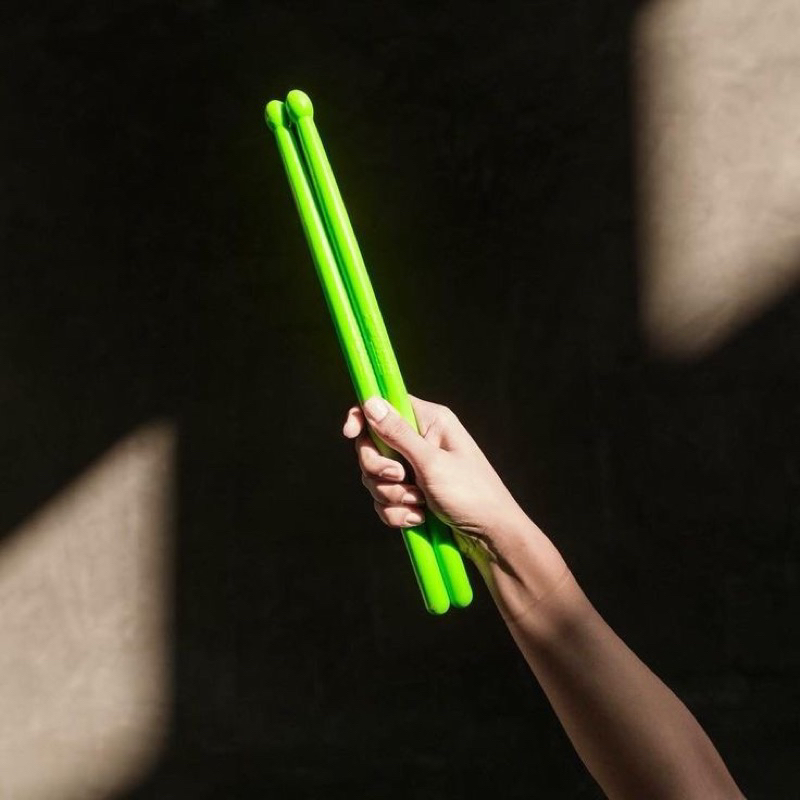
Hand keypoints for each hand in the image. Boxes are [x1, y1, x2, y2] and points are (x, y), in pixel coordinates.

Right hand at [342, 394, 527, 563]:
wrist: (490, 537)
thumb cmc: (472, 495)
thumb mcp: (432, 463)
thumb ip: (398, 434)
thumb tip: (371, 402)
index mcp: (430, 422)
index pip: (385, 405)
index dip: (363, 417)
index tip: (350, 434)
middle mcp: (420, 441)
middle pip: (371, 445)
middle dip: (380, 469)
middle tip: (401, 479)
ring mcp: (414, 469)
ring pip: (375, 477)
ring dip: (392, 495)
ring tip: (419, 504)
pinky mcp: (411, 494)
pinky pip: (384, 500)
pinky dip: (397, 512)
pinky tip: (419, 519)